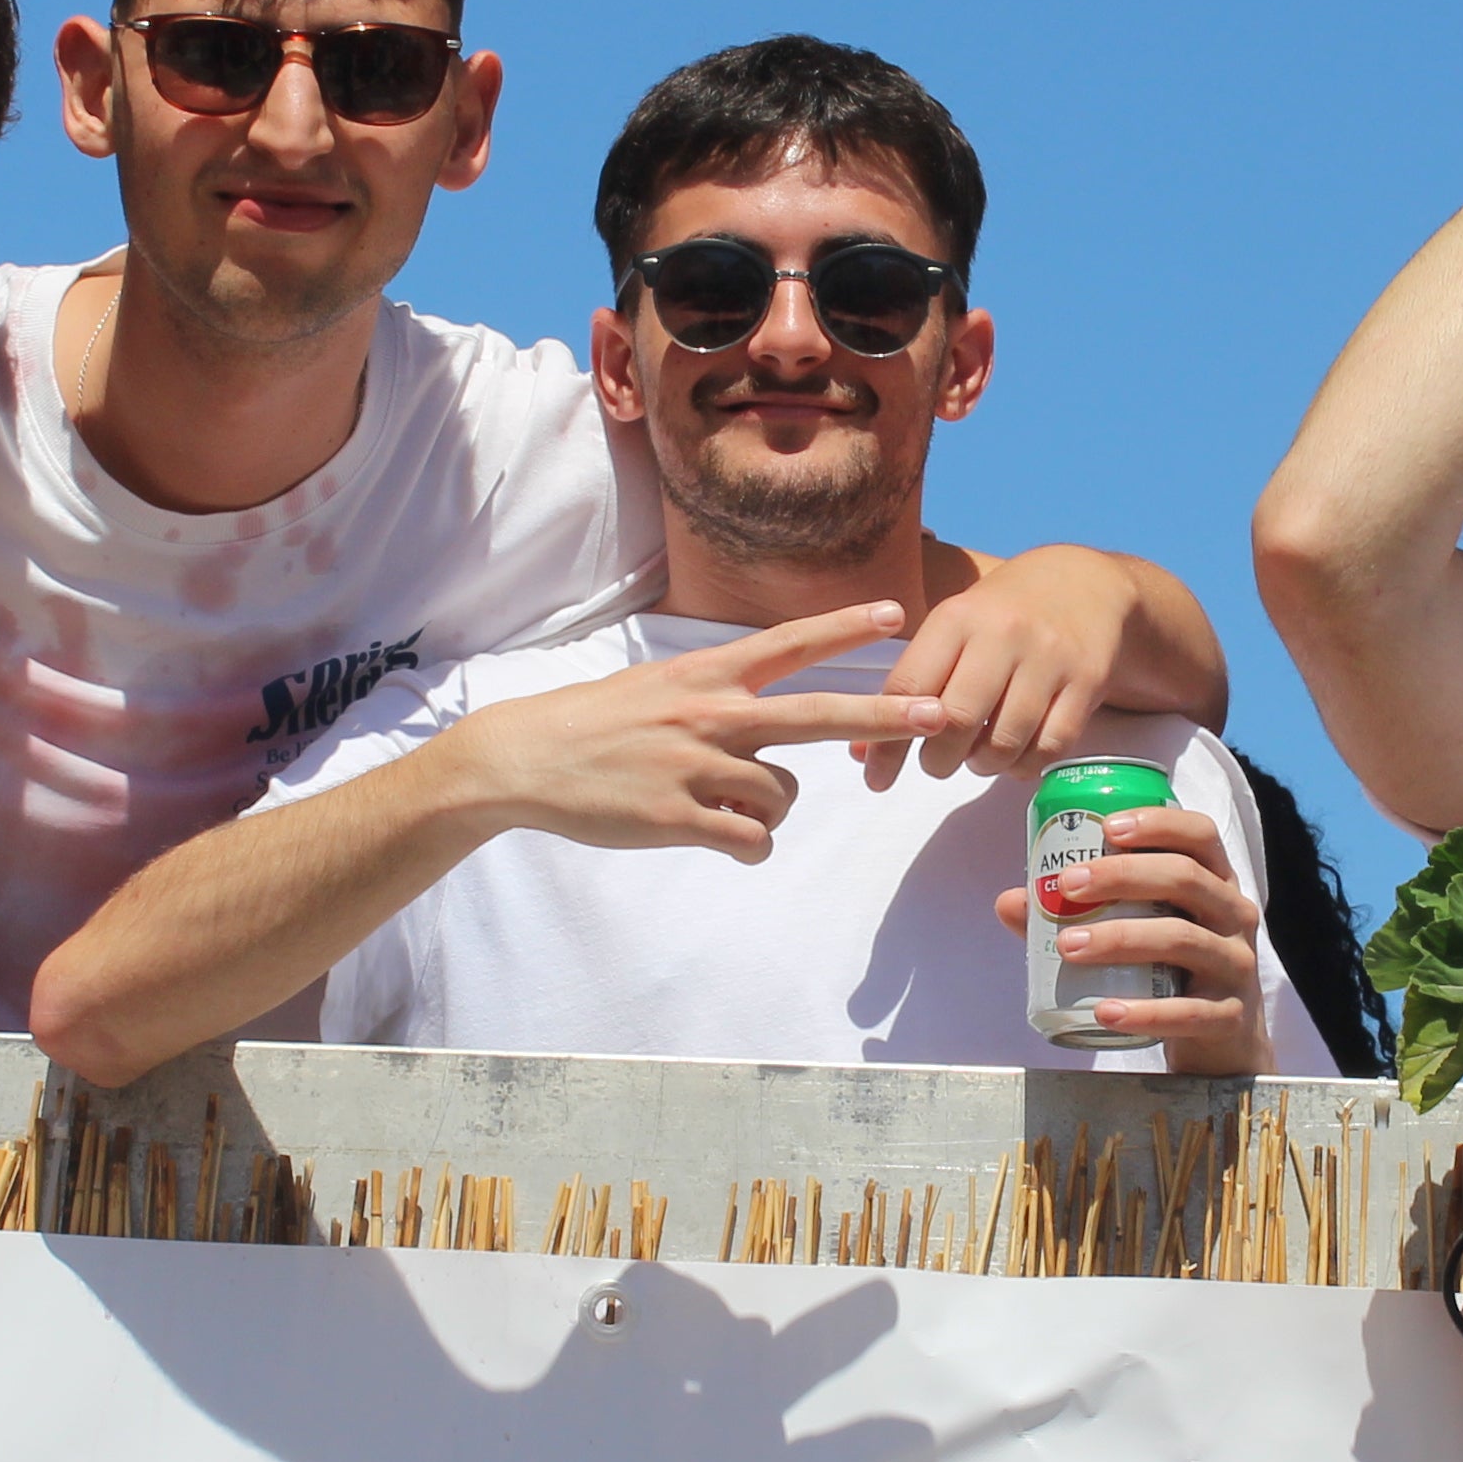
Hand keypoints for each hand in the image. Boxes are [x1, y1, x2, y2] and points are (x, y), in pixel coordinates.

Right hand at [442, 604, 943, 861]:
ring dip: (768, 810)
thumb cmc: (595, 724)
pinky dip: (750, 847)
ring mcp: (697, 765)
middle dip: (885, 715)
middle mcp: (711, 713)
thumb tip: (765, 727)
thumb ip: (715, 696)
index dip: (844, 627)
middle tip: (937, 716)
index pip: (789, 643)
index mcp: (706, 676)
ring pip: (783, 797)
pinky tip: (722, 841)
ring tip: (721, 806)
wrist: (525, 760)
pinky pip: (752, 840)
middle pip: (819, 714)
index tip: (896, 614)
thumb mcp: (657, 686)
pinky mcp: (681, 818)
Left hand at [865, 546, 1129, 784]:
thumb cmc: (1002, 614)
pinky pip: (1050, 747)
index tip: (877, 778)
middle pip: (955, 721)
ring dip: (982, 766)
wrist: (1085, 583)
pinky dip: (1026, 766)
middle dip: (937, 761)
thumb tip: (860, 754)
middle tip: (938, 763)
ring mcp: (1049, 658)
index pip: (908, 687)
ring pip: (1004, 742)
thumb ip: (910, 686)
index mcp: (956, 618)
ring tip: (978, 758)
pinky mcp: (1088, 681)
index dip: (887, 742)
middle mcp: (1001, 634)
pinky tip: (1017, 758)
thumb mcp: (952, 630)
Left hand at [993, 802, 1270, 1074]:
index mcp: (1215, 882)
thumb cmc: (1174, 972)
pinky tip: (1104, 1011)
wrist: (1222, 1043)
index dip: (1158, 823)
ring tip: (1069, 946)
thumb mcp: (1139, 933)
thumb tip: (1011, 902)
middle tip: (1068, 885)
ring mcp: (1236, 966)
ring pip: (1184, 940)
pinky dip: (1143, 1012)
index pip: (1200, 835)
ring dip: (1121, 938)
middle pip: (1186, 878)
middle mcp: (1234, 915)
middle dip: (1123, 875)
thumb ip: (1079, 916)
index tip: (1108, 827)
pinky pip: (1188, 1012)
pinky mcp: (1229, 1017)